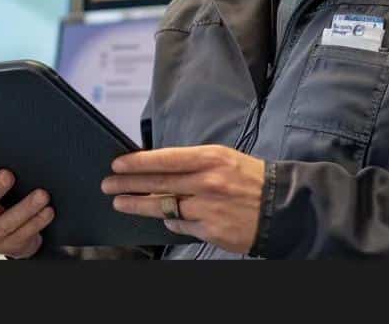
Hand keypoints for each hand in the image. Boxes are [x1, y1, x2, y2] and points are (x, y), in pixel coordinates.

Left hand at [101, 145, 265, 253]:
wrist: (280, 207)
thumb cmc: (250, 179)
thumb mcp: (223, 159)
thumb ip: (192, 163)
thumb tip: (158, 169)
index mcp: (210, 159)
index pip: (165, 159)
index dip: (137, 163)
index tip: (118, 164)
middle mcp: (207, 183)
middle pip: (158, 184)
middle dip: (128, 184)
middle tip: (108, 184)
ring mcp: (208, 209)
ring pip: (163, 207)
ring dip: (138, 205)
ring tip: (120, 203)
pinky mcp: (211, 231)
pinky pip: (180, 226)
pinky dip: (171, 221)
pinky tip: (165, 218)